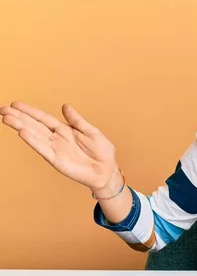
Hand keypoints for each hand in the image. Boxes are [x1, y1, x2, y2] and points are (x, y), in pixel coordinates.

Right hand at [0, 101, 118, 190]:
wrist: (107, 171)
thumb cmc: (102, 152)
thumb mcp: (91, 131)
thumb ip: (77, 120)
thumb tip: (65, 106)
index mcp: (65, 130)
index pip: (44, 118)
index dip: (30, 111)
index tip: (15, 104)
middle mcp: (57, 139)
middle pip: (34, 125)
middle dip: (19, 117)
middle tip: (2, 109)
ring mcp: (55, 149)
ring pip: (35, 135)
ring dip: (21, 126)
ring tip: (7, 118)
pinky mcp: (57, 160)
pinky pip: (43, 149)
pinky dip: (33, 141)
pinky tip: (23, 133)